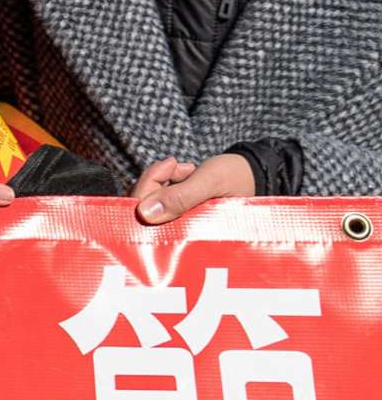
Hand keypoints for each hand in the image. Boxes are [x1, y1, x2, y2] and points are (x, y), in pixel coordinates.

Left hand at [132, 153, 252, 224]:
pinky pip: (159, 194)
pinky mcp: (178, 210)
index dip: (148, 187)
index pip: (146, 219)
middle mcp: (179, 231)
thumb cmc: (238, 178)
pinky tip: (188, 172)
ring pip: (150, 199)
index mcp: (188, 234)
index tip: (171, 165)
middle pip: (143, 209)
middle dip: (157, 180)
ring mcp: (178, 221)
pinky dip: (168, 179)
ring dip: (164, 178)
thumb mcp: (210, 183)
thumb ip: (180, 197)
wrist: (255, 172)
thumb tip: (144, 214)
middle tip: (179, 166)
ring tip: (190, 170)